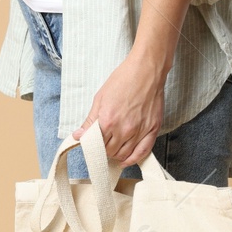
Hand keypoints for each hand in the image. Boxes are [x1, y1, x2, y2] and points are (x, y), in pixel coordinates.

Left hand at [73, 48, 165, 166]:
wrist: (146, 70)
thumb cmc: (123, 80)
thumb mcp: (100, 98)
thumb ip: (90, 120)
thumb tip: (78, 135)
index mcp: (108, 121)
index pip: (96, 145)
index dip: (93, 146)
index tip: (92, 144)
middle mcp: (123, 129)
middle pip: (110, 152)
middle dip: (104, 150)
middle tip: (104, 145)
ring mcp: (139, 131)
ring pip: (124, 155)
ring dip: (117, 155)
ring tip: (114, 150)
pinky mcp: (152, 130)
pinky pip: (143, 152)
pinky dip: (133, 159)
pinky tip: (127, 160)